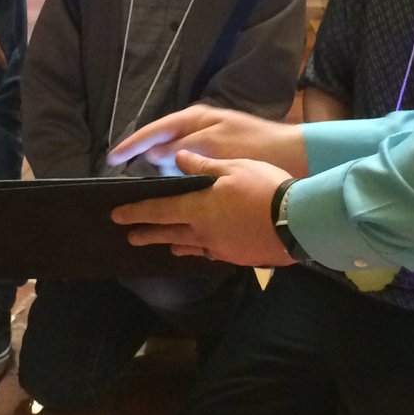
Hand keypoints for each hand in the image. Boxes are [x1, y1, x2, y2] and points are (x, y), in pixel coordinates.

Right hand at [107, 104, 308, 175]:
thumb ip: (183, 149)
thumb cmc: (254, 146)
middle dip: (141, 157)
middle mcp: (198, 129)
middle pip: (161, 143)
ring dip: (158, 171)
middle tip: (119, 175)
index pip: (154, 130)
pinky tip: (170, 195)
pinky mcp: (217, 161)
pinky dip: (177, 179)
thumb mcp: (215, 145)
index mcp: (195, 120)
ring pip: (173, 158)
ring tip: (139, 189)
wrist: (293, 156)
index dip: (132, 145)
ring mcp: (207, 144)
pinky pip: (188, 169)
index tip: (111, 158)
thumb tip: (153, 154)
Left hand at [112, 150, 295, 266]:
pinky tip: (199, 248)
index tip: (116, 215)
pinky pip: (209, 252)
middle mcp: (202, 231)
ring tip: (162, 244)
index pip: (158, 210)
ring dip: (171, 243)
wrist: (297, 221)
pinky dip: (198, 249)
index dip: (136, 212)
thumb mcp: (232, 168)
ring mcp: (219, 247)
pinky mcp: (236, 256)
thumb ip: (203, 166)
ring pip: (188, 245)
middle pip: (168, 232)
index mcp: (197, 207)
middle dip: (147, 233)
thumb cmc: (263, 188)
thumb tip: (178, 158)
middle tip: (130, 236)